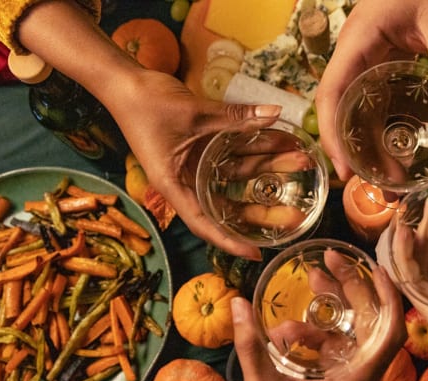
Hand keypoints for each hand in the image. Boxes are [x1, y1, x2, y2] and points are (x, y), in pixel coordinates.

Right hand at [103, 69, 282, 258]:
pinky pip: (235, 152)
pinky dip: (256, 148)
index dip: (230, 241)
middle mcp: (188, 180)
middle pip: (230, 203)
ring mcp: (197, 163)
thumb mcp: (195, 113)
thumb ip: (236, 116)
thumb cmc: (147, 104)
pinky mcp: (204, 146)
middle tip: (297, 213)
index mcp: (175, 186)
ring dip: (269, 167)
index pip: (206, 224)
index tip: (256, 254)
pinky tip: (282, 142)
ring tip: (301, 161)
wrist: (126, 80)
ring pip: (239, 174)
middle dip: (264, 208)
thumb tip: (275, 113)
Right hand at [232, 266, 405, 380]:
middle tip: (327, 262)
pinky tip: (289, 330)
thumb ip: (251, 347)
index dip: (389, 296)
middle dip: (352, 289)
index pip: (391, 331)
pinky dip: (320, 335)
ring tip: (309, 284)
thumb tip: (238, 304)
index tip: (375, 268)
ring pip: (353, 335)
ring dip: (332, 310)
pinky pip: (338, 350)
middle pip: (371, 323)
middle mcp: (364, 380)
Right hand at [315, 0, 427, 180]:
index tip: (347, 171)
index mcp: (357, 45)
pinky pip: (378, 106)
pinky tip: (401, 155)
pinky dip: (386, 133)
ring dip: (372, 150)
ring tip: (395, 184)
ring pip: (359, 114)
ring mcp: (368, 64)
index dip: (334, 136)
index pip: (331, 95)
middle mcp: (355, 59)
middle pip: (343, 114)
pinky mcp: (384, 67)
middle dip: (358, 156)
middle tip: (383, 191)